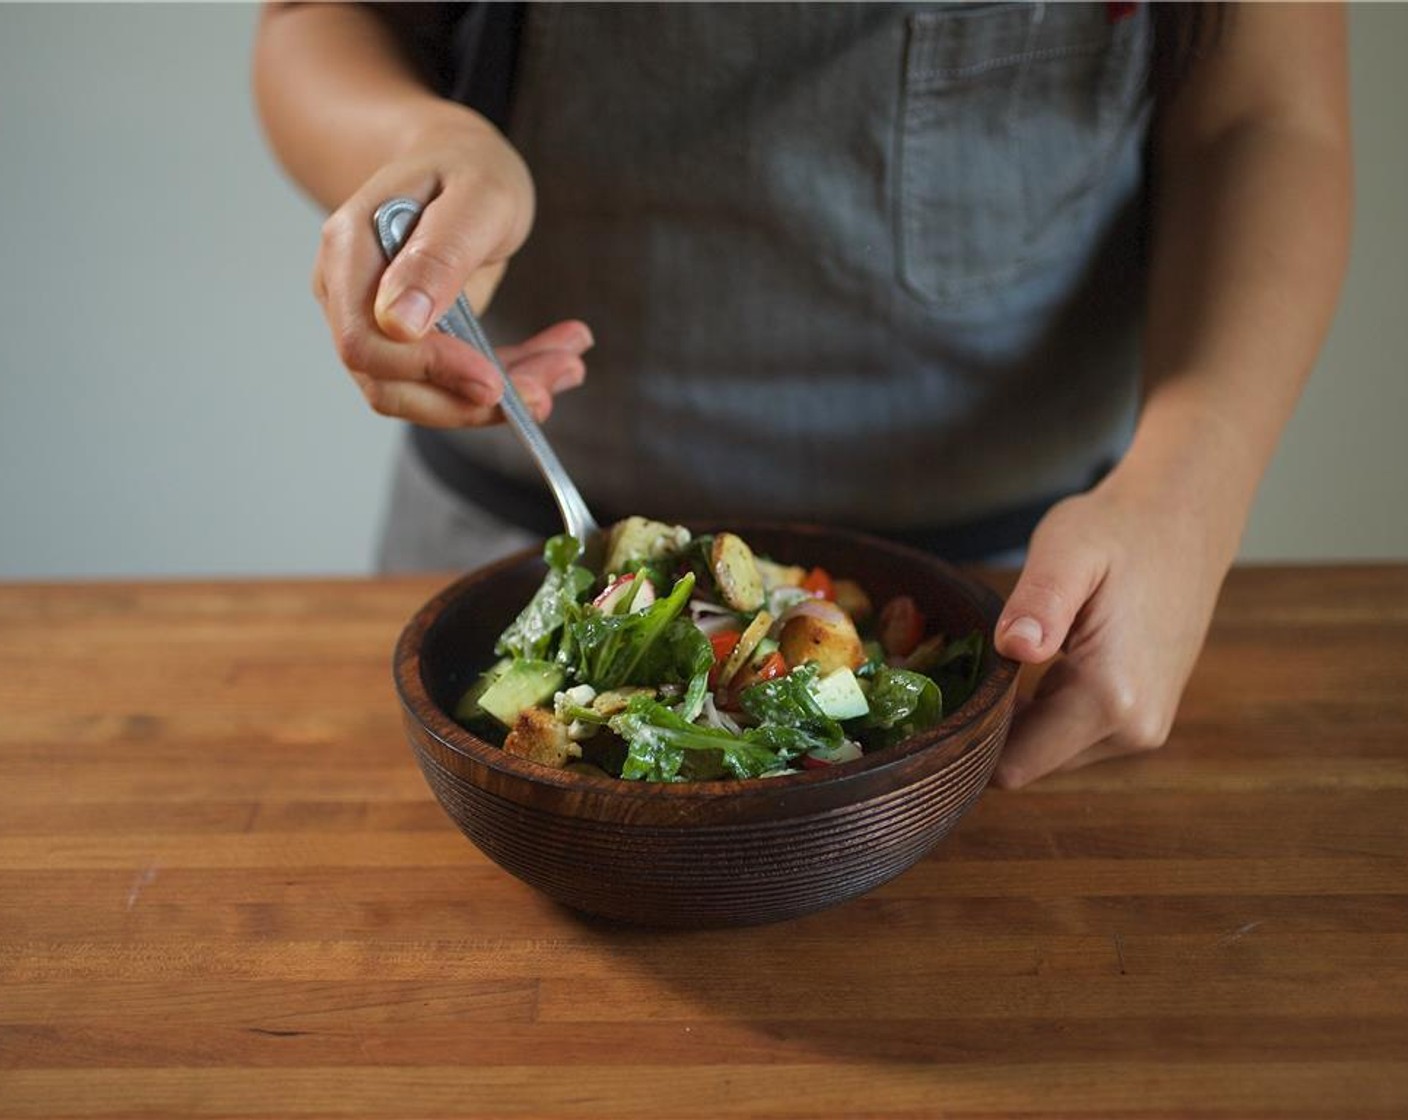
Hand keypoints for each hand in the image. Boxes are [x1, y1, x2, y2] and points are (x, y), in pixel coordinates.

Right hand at [313, 114, 589, 426]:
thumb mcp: (475, 196)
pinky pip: (453, 385)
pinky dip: (508, 380)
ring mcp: (377, 324)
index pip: (366, 343)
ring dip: (499, 398)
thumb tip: (399, 325)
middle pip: (390, 386)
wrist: (461, 162)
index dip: (429, 371)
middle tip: (546, 393)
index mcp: (351, 252)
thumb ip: (439, 255)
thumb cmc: (468, 166)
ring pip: (426, 396)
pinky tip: (557, 360)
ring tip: (567, 366)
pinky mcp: (414, 345)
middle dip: (469, 402)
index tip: (493, 379)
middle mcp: (351, 296)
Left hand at [991, 472, 1236, 787]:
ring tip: (1001, 664)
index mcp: (1111, 697)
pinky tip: (1030, 669)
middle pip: (1029, 764)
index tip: (940, 703)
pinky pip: (1073, 736)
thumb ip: (1040, 602)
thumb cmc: (1120, 529)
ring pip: (1049, 754)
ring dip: (1018, 720)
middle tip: (961, 675)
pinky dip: (1043, 712)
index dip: (971, 741)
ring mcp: (1144, 729)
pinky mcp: (1143, 719)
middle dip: (991, 728)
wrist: (1185, 522)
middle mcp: (1134, 729)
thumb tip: (1014, 647)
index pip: (1015, 765)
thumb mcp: (1068, 550)